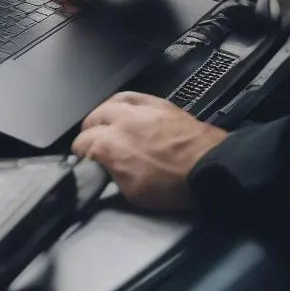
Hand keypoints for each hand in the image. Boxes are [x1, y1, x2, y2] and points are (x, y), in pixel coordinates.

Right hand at [71, 92, 227, 211]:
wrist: (208, 168)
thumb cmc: (175, 185)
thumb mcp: (132, 194)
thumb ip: (111, 177)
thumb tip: (104, 171)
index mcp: (110, 146)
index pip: (81, 145)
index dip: (81, 156)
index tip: (86, 162)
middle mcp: (121, 121)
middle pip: (91, 120)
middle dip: (89, 135)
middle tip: (94, 147)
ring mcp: (139, 109)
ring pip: (108, 104)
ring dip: (103, 116)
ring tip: (104, 126)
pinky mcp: (157, 103)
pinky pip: (131, 95)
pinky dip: (122, 103)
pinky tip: (122, 108)